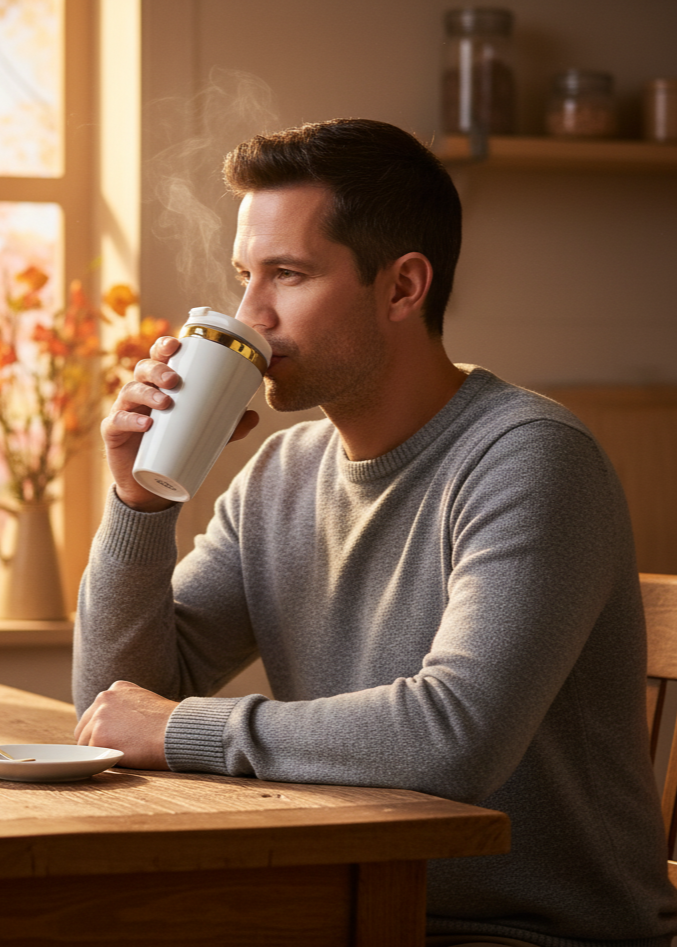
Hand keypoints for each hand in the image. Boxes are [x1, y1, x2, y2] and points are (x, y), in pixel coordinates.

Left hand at [74, 680, 177, 769]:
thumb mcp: (145, 703)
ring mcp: (99, 717)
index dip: (104, 728)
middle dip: (95, 739)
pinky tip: (121, 758)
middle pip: (85, 726)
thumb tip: (116, 726)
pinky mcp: (98, 738)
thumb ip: (126, 709)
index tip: (116, 737)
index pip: (96, 713)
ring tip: (120, 754)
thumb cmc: (169, 723)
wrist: (176, 731)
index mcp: (116, 688)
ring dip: (98, 750)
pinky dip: (103, 760)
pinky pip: (92, 755)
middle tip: (115, 749)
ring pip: (85, 742)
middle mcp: (104, 698)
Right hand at [102, 335, 259, 511]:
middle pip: (143, 369)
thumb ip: (229, 426)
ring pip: (129, 390)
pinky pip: (117, 421)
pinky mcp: (113, 433)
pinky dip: (130, 420)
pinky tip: (145, 424)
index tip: (177, 345)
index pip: (159, 358)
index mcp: (160, 385)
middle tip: (174, 380)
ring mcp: (124, 410)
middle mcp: (140, 392)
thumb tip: (255, 416)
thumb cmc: (177, 448)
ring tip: (165, 402)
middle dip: (157, 369)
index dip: (164, 346)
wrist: (152, 484)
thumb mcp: (207, 436)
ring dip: (147, 392)